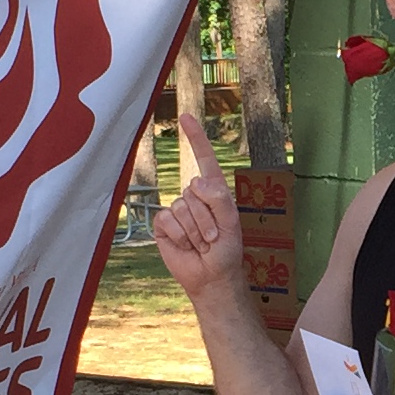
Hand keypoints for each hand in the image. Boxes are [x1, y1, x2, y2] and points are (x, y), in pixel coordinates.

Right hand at [150, 115, 244, 300]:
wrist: (211, 277)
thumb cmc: (226, 251)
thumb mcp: (231, 223)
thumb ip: (219, 198)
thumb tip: (195, 182)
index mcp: (213, 191)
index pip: (204, 159)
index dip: (195, 138)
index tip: (184, 117)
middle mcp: (193, 196)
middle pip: (194, 191)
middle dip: (206, 217)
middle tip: (213, 238)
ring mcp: (177, 210)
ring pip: (182, 207)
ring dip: (195, 230)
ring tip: (202, 245)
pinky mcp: (163, 225)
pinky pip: (167, 220)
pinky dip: (180, 236)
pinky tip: (186, 246)